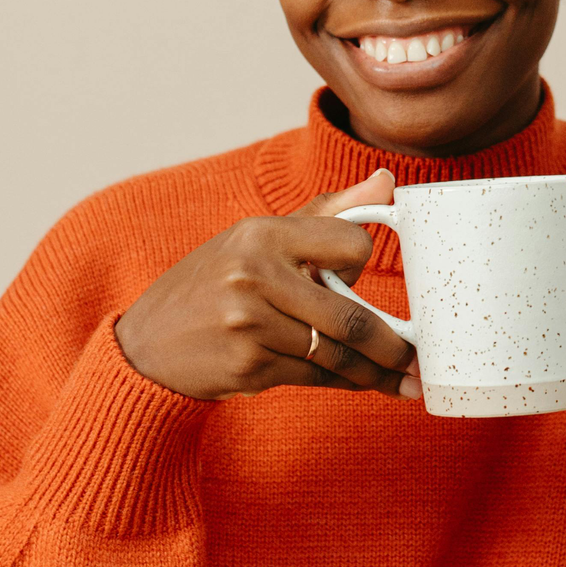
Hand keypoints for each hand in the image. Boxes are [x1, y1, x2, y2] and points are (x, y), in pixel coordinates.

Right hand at [114, 172, 421, 403]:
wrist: (147, 345)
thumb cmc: (212, 285)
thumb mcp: (257, 239)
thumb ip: (326, 213)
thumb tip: (388, 181)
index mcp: (263, 233)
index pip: (351, 245)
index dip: (361, 264)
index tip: (359, 279)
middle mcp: (255, 274)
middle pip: (351, 316)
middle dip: (393, 346)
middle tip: (418, 360)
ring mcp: (250, 323)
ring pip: (336, 354)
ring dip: (373, 373)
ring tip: (401, 382)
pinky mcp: (248, 365)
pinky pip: (313, 377)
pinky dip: (340, 383)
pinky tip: (357, 385)